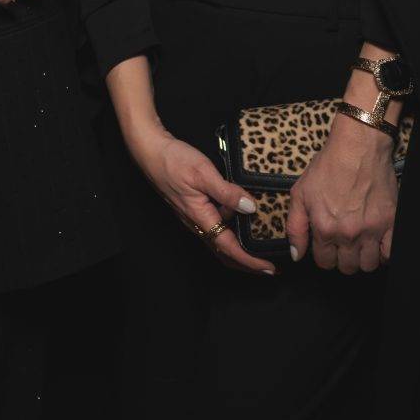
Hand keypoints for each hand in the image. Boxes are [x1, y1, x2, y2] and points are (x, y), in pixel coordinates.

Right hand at [125, 120, 273, 277]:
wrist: (150, 151)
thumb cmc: (172, 161)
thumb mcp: (203, 173)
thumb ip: (227, 192)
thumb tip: (250, 208)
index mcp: (200, 218)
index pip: (229, 248)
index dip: (250, 261)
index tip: (269, 268)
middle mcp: (197, 222)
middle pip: (224, 252)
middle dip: (246, 263)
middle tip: (269, 266)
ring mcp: (195, 215)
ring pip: (220, 238)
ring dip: (240, 245)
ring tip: (262, 239)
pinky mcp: (194, 207)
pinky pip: (216, 224)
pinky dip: (232, 227)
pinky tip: (243, 214)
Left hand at [285, 119, 397, 272]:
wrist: (358, 146)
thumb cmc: (328, 166)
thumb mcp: (300, 193)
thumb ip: (295, 227)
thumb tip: (296, 255)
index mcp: (325, 228)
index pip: (324, 262)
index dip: (323, 255)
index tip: (326, 246)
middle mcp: (348, 233)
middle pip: (347, 267)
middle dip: (342, 258)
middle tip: (342, 244)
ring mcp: (372, 230)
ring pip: (369, 265)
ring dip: (363, 258)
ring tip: (359, 244)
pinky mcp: (392, 223)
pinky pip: (391, 254)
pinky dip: (384, 253)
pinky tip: (377, 243)